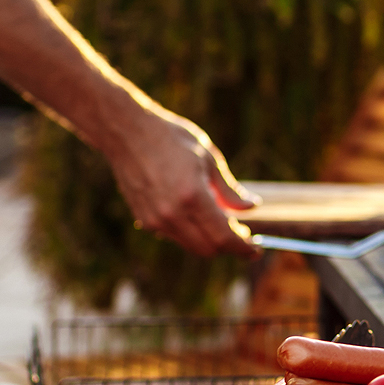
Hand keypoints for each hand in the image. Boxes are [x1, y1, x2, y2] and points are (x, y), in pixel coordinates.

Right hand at [108, 107, 262, 257]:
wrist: (127, 133)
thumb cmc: (172, 139)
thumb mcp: (208, 158)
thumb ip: (229, 189)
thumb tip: (251, 207)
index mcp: (193, 195)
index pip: (224, 237)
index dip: (243, 248)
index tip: (256, 251)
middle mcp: (172, 214)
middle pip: (208, 248)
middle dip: (228, 247)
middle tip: (243, 236)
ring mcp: (155, 220)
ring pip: (191, 245)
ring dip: (209, 241)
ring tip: (222, 221)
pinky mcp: (144, 220)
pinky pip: (174, 236)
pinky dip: (190, 232)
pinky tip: (195, 213)